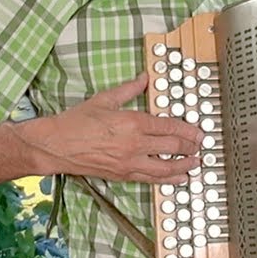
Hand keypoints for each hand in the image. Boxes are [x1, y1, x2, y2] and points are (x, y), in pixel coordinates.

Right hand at [19, 74, 203, 184]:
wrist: (55, 146)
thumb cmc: (76, 123)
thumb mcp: (104, 99)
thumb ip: (129, 89)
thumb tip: (144, 78)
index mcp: (132, 122)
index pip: (169, 126)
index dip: (188, 130)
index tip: (198, 131)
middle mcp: (134, 144)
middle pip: (172, 146)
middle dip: (191, 147)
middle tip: (201, 146)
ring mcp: (129, 162)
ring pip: (165, 167)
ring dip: (184, 166)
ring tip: (196, 164)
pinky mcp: (122, 175)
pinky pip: (150, 179)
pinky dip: (167, 179)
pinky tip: (177, 178)